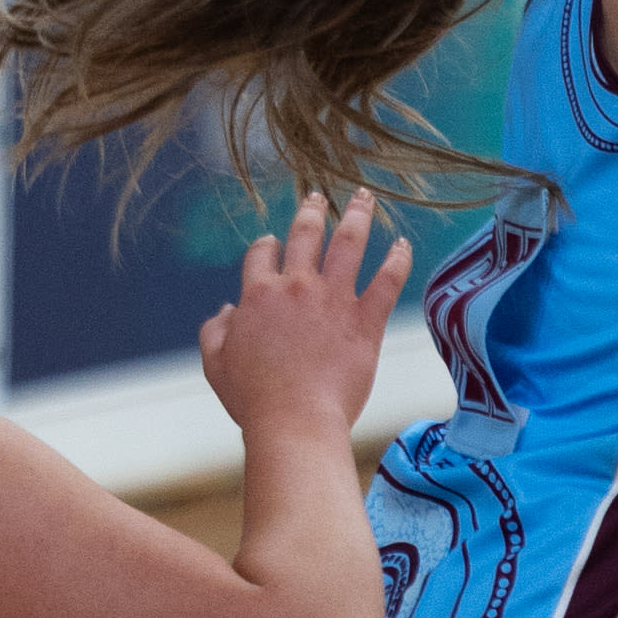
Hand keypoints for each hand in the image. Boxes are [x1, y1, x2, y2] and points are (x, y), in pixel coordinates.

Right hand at [198, 189, 414, 441]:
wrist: (295, 421)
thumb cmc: (253, 399)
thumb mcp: (216, 364)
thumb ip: (215, 331)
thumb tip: (225, 309)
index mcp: (259, 295)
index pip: (262, 253)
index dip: (267, 244)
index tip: (273, 241)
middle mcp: (297, 287)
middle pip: (306, 235)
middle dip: (312, 210)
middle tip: (318, 196)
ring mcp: (334, 300)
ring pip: (349, 243)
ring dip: (357, 216)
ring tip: (364, 198)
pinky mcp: (365, 321)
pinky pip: (387, 281)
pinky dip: (397, 258)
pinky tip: (403, 244)